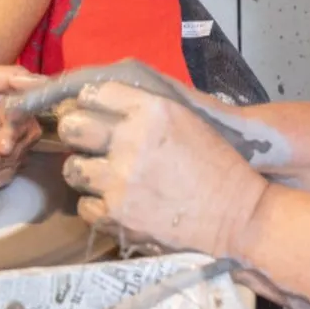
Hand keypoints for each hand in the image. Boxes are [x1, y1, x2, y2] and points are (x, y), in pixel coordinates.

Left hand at [56, 81, 268, 257]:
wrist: (237, 215)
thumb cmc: (216, 164)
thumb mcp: (185, 118)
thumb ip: (145, 107)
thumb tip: (106, 101)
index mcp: (151, 110)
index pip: (94, 93)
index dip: (90, 103)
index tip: (92, 112)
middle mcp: (130, 141)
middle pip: (72, 127)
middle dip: (77, 133)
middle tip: (88, 143)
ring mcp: (119, 181)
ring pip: (72, 168)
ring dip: (85, 171)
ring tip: (104, 176)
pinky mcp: (116, 215)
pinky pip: (84, 206)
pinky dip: (97, 205)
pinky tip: (116, 203)